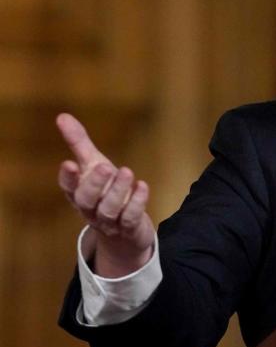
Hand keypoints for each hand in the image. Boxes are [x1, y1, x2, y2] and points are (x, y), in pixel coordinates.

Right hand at [57, 113, 155, 277]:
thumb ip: (79, 143)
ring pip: (109, 209)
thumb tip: (62, 116)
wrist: (124, 231)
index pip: (68, 187)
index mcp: (78, 193)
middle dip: (94, 184)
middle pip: (86, 200)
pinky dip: (137, 203)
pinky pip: (130, 218)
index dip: (68, 178)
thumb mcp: (93, 165)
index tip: (69, 163)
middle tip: (106, 167)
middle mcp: (90, 208)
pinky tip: (143, 186)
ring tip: (127, 172)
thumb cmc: (105, 191)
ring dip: (118, 191)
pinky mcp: (128, 228)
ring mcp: (109, 221)